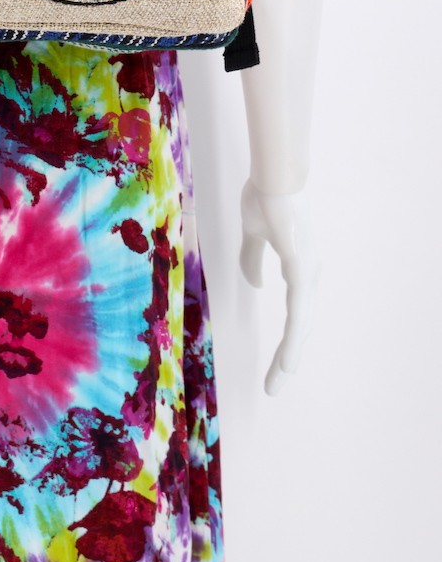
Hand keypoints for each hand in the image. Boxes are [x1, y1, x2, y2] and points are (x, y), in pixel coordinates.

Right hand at [239, 179, 319, 396]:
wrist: (275, 175)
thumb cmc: (266, 198)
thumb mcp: (253, 234)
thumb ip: (253, 259)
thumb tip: (255, 283)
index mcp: (298, 268)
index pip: (294, 313)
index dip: (286, 340)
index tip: (274, 365)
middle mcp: (308, 275)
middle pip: (300, 326)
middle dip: (286, 357)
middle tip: (273, 386)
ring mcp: (307, 273)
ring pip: (301, 325)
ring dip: (289, 355)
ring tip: (278, 381)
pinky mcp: (301, 268)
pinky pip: (299, 312)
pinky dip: (294, 337)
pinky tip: (289, 357)